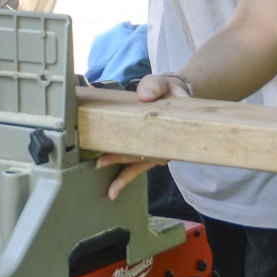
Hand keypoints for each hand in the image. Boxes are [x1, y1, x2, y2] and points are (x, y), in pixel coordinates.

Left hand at [94, 73, 186, 199]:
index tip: (117, 152)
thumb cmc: (168, 92)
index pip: (151, 142)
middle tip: (99, 164)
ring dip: (125, 177)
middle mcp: (164, 146)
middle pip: (141, 156)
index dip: (134, 149)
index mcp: (169, 129)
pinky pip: (138, 165)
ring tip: (111, 192)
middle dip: (120, 161)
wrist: (177, 96)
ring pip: (140, 166)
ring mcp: (158, 151)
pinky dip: (127, 174)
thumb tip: (144, 96)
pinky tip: (114, 185)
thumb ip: (154, 86)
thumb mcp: (163, 84)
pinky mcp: (151, 153)